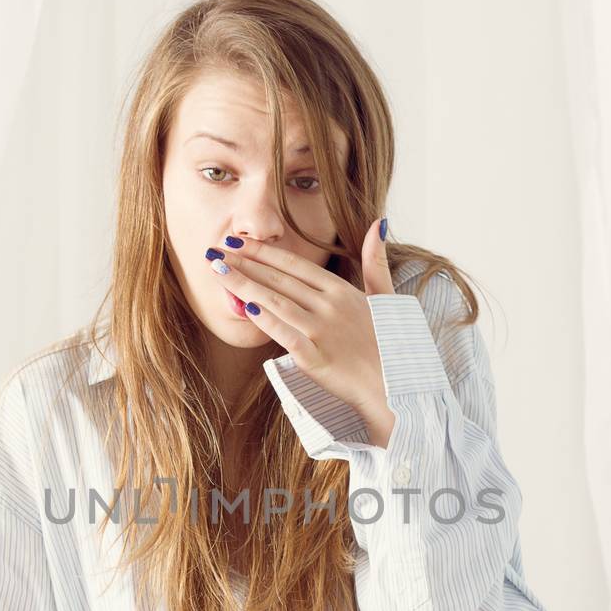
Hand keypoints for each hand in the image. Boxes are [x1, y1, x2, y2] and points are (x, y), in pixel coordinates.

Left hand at [206, 215, 395, 428]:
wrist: (396, 387)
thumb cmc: (390, 344)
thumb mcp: (386, 297)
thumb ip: (376, 261)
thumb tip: (378, 223)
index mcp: (342, 291)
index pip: (295, 265)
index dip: (263, 252)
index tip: (237, 241)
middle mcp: (330, 307)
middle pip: (279, 280)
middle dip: (244, 263)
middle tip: (214, 251)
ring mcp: (322, 332)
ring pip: (276, 302)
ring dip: (244, 285)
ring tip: (217, 271)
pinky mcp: (316, 359)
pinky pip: (285, 335)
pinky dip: (265, 320)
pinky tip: (243, 308)